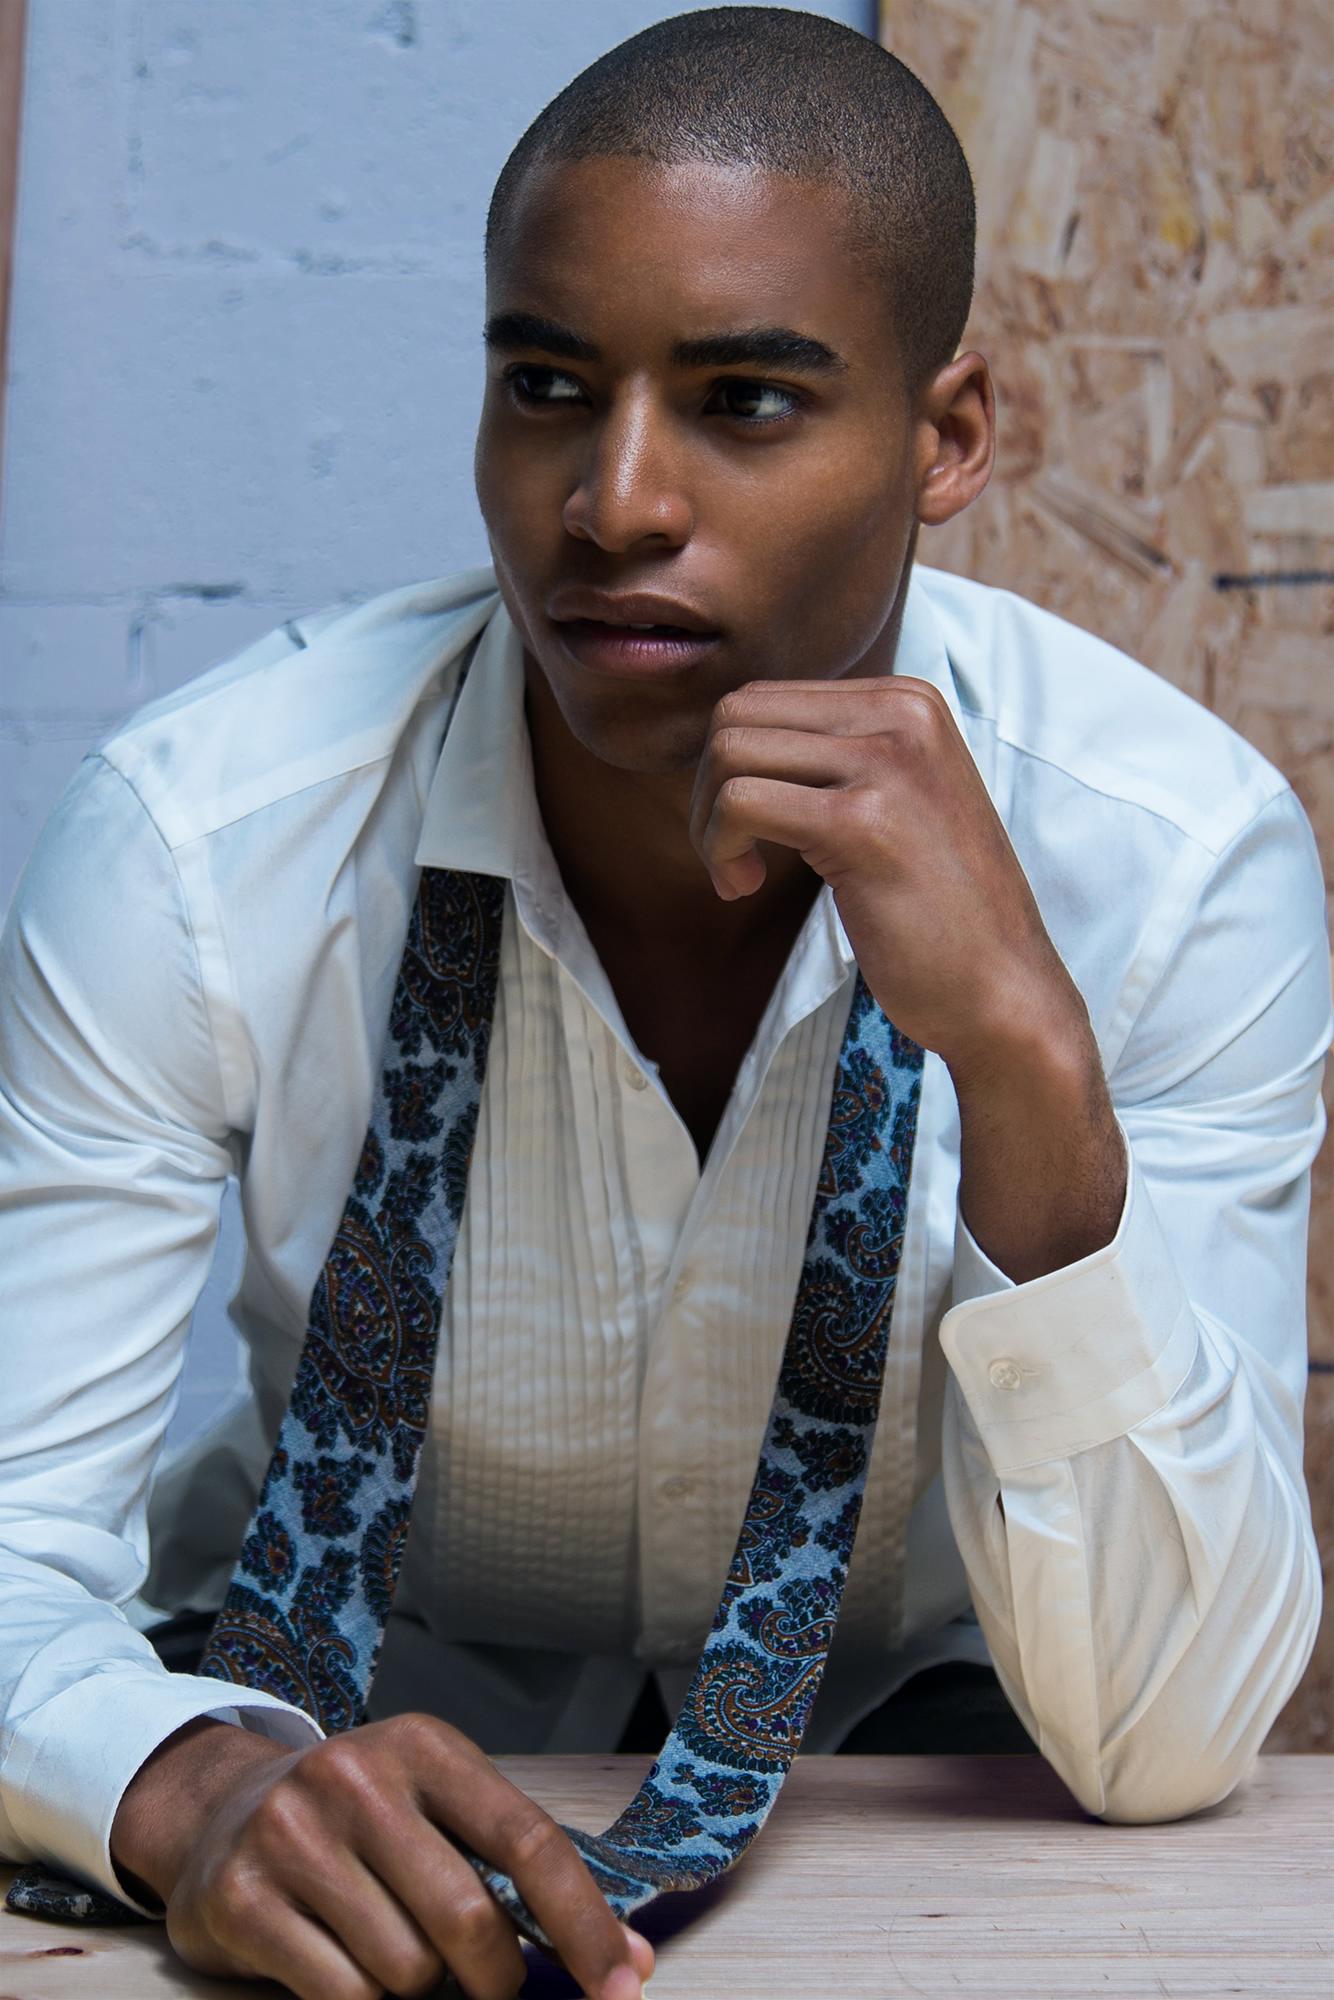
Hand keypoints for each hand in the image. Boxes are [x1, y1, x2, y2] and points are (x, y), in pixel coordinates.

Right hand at [112, 1713, 653, 1999]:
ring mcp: (292, 1834)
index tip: (623, 1987)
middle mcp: (356, 1777)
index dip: (585, 1926)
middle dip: (496, 1980)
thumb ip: (522, 1876)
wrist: (220, 1815)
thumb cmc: (360, 1825)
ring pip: (406, 1971)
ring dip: (418, 1989)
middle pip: (469, 1922)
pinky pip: (342, 1998)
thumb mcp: (439, 1812)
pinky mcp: (241, 1897)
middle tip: (488, 1986)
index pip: (529, 1840)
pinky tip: (344, 1966)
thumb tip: (627, 1964)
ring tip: (392, 1951)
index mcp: (425, 1746)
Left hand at [688, 674, 1085, 1076]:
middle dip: (708, 790)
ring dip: (710, 824)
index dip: (731, 768)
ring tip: (738, 876)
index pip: (766, 698)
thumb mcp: (895, 800)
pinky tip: (745, 888)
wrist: (1001, 987)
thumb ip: (835, 756)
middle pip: (738, 716)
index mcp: (908, 701)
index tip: (750, 832)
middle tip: (730, 857)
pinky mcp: (861, 822)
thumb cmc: (937, 910)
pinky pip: (740, 803)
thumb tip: (729, 739)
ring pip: (730, 752)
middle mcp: (902, 714)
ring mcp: (886, 763)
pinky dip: (721, 849)